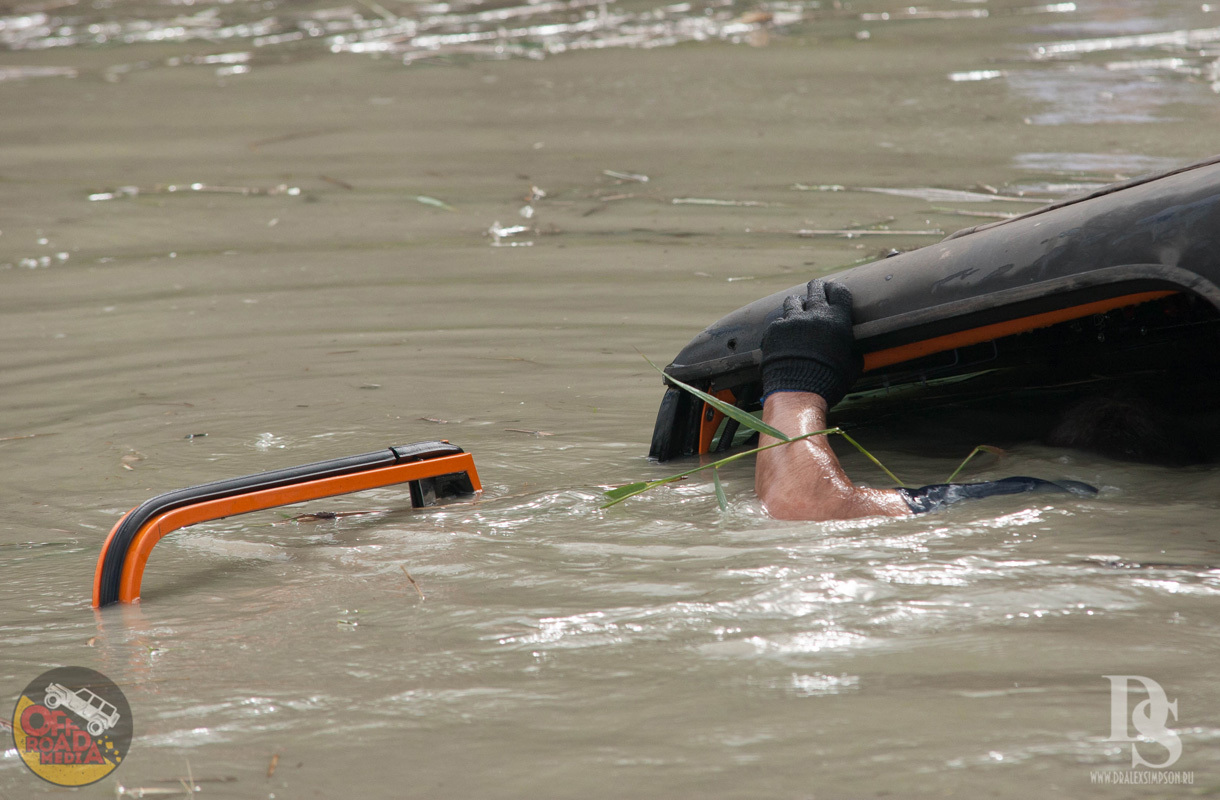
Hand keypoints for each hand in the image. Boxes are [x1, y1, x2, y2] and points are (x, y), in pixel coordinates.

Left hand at [760, 278, 860, 406]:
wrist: (798, 392)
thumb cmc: (830, 383)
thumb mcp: (851, 369)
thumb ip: (854, 355)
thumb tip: (856, 355)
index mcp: (838, 320)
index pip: (839, 291)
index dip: (835, 289)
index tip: (832, 289)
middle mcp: (815, 314)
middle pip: (814, 288)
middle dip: (816, 288)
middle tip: (815, 292)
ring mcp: (793, 320)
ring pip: (793, 300)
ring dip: (797, 305)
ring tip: (797, 312)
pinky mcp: (774, 330)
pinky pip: (778, 321)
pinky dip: (782, 326)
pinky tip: (783, 336)